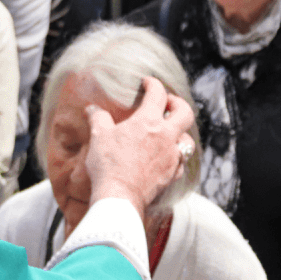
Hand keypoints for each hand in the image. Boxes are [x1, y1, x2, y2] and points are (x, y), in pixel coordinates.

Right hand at [84, 77, 194, 215]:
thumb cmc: (109, 165)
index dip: (153, 84)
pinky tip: (166, 157)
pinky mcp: (172, 175)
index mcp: (148, 122)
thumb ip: (98, 119)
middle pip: (185, 112)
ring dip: (180, 132)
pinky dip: (176, 156)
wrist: (119, 196)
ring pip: (187, 139)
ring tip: (169, 132)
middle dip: (178, 104)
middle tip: (168, 104)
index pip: (158, 94)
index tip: (147, 83)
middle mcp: (166, 137)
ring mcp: (172, 157)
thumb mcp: (99, 137)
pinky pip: (181, 162)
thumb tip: (92, 109)